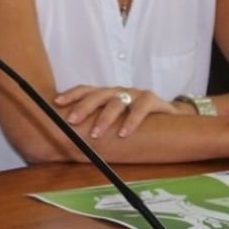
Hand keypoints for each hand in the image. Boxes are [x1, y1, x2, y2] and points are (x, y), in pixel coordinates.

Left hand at [54, 84, 177, 137]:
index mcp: (106, 94)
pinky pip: (141, 107)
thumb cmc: (136, 121)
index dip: (71, 94)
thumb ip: (98, 123)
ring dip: (105, 118)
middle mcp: (118, 91)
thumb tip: (69, 138)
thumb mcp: (116, 120)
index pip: (86, 90)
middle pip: (97, 94)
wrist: (171, 119)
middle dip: (83, 107)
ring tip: (96, 134)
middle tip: (72, 122)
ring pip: (117, 101)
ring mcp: (135, 94)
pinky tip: (124, 133)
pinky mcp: (152, 99)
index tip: (56, 102)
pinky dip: (132, 120)